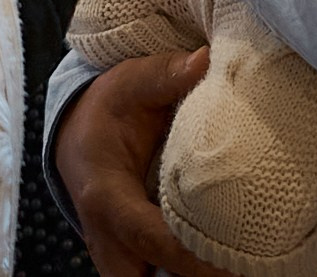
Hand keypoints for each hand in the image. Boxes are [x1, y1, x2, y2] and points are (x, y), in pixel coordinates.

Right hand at [56, 49, 236, 276]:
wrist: (76, 137)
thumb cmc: (107, 110)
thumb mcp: (129, 85)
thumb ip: (165, 75)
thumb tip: (205, 60)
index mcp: (106, 196)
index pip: (146, 235)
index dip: (187, 252)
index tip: (232, 260)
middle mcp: (106, 237)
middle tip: (240, 273)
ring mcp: (116, 256)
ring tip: (239, 270)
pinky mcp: (129, 261)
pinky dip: (187, 274)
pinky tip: (226, 265)